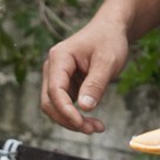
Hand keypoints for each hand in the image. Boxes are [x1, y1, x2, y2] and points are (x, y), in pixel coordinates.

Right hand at [41, 17, 130, 132]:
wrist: (110, 30)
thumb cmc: (109, 41)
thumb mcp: (108, 62)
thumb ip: (96, 84)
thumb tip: (85, 107)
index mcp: (59, 58)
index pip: (55, 91)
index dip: (66, 111)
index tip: (83, 124)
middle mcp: (52, 67)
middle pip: (49, 102)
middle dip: (68, 119)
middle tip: (93, 130)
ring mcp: (56, 76)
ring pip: (55, 107)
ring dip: (72, 121)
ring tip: (97, 127)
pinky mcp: (64, 84)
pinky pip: (64, 105)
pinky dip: (75, 116)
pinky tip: (93, 121)